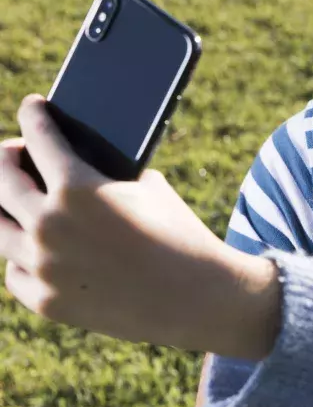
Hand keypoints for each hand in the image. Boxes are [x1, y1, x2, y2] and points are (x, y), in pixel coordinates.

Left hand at [0, 95, 281, 359]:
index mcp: (77, 188)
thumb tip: (67, 166)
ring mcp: (43, 267)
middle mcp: (49, 225)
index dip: (33, 115)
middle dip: (6, 157)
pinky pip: (16, 271)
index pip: (39, 137)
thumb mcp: (146, 189)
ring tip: (16, 200)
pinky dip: (24, 257)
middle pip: (1, 180)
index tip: (32, 105)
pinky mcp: (46, 301)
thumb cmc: (178, 235)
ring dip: (7, 209)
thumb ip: (101, 176)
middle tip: (16, 151)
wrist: (198, 297)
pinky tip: (34, 247)